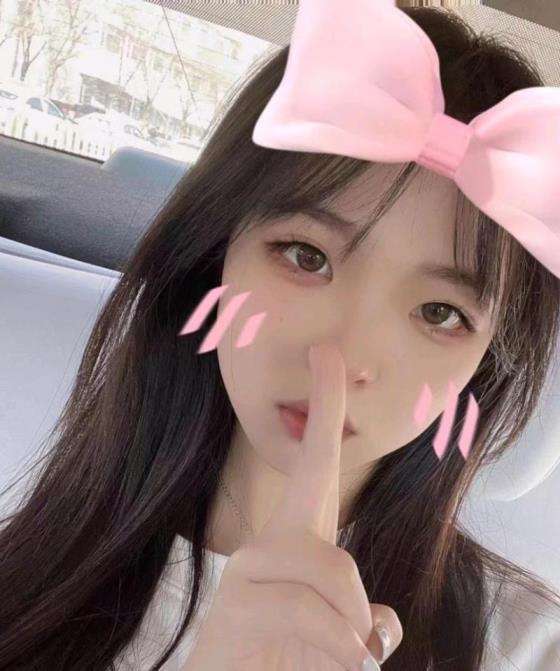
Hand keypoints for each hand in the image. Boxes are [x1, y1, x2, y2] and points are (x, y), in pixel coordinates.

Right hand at [184, 342, 402, 670]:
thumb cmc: (280, 659)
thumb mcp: (331, 632)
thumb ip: (357, 616)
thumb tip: (385, 624)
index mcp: (292, 540)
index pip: (313, 459)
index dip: (324, 404)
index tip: (328, 352)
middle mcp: (265, 546)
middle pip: (337, 557)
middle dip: (351, 608)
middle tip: (348, 651)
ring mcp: (245, 573)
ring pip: (331, 587)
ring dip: (344, 640)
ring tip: (327, 666)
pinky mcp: (234, 606)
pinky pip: (311, 620)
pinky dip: (334, 656)